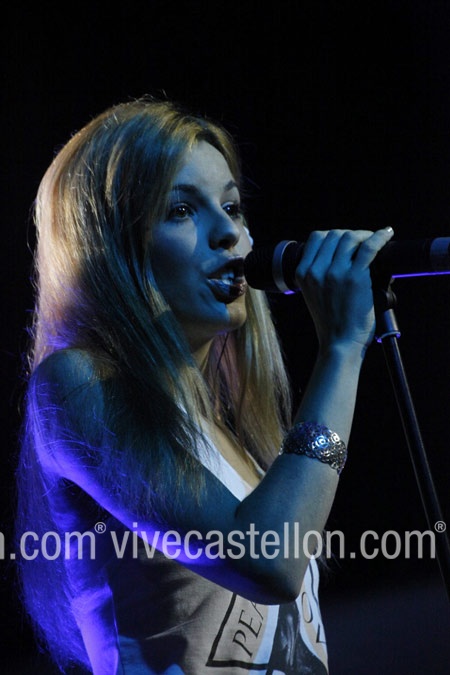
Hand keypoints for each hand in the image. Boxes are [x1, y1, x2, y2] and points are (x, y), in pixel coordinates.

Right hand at [294, 228, 394, 353]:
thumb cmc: (331, 323)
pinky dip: (380, 237)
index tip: (345, 241)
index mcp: (303, 273)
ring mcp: (335, 272)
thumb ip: (320, 274)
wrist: (339, 343)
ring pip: (350, 237)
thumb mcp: (314, 295)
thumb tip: (344, 255)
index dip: (333, 235)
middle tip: (363, 242)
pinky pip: (369, 247)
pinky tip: (386, 234)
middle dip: (350, 235)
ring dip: (364, 235)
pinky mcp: (355, 277)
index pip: (316, 238)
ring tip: (374, 240)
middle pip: (334, 234)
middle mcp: (316, 270)